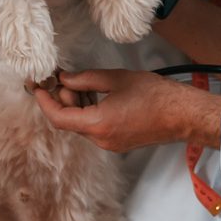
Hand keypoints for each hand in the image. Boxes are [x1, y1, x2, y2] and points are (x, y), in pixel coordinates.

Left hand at [32, 69, 220, 152]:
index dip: (44, 101)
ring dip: (76, 105)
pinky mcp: (119, 142)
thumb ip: (85, 79)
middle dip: (63, 99)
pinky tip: (96, 95)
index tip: (37, 87)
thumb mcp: (115, 79)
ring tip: (83, 83)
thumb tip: (64, 79)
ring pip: (82, 124)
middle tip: (64, 77)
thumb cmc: (155, 95)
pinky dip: (89, 112)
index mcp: (97, 124)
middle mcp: (101, 139)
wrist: (182, 114)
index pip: (58, 117)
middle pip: (69, 121)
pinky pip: (95, 128)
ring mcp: (110, 144)